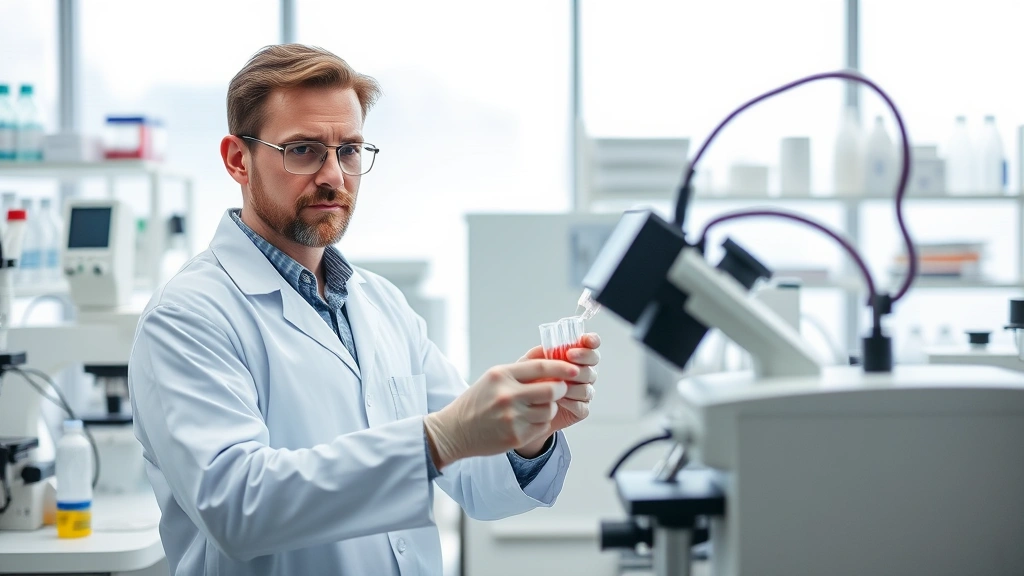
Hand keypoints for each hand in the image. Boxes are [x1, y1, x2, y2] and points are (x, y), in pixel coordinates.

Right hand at [423, 360, 578, 468]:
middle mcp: (507, 395)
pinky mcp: (516, 436)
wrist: (455, 430)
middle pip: (551, 388)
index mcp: (502, 375)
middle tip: (559, 389)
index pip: (541, 366)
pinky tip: (528, 420)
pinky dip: (541, 423)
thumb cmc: (478, 401)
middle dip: (560, 388)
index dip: (563, 366)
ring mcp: (512, 417)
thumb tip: (549, 351)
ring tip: (537, 407)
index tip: (575, 368)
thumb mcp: (494, 376)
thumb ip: (522, 367)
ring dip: (549, 407)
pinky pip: (542, 426)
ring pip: (549, 409)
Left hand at [516, 333, 600, 448]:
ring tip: (556, 384)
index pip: (591, 345)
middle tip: (569, 355)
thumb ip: (540, 353)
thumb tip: (551, 346)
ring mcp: (583, 391)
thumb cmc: (528, 382)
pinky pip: (582, 406)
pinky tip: (558, 400)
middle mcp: (582, 373)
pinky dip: (571, 403)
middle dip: (583, 357)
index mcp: (575, 358)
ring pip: (588, 386)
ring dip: (573, 384)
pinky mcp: (580, 410)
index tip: (585, 340)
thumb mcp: (529, 363)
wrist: (523, 408)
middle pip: (593, 363)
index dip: (592, 341)